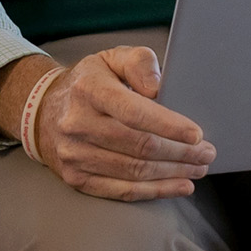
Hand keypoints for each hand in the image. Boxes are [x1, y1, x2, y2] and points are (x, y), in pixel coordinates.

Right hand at [28, 48, 216, 201]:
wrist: (43, 112)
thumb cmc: (90, 83)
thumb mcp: (112, 58)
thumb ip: (140, 63)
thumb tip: (159, 88)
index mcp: (90, 90)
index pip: (134, 112)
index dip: (169, 126)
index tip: (197, 134)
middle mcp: (77, 124)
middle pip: (139, 146)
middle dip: (180, 153)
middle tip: (207, 153)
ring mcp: (74, 155)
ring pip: (134, 172)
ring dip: (173, 173)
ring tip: (198, 168)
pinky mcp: (76, 178)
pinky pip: (121, 191)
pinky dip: (155, 191)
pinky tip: (179, 186)